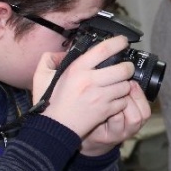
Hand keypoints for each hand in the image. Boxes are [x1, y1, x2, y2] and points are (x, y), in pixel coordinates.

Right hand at [32, 36, 146, 146]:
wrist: (55, 128)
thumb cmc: (49, 102)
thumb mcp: (42, 76)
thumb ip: (50, 59)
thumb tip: (62, 53)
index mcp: (77, 69)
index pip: (103, 50)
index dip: (117, 43)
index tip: (123, 41)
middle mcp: (90, 81)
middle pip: (122, 69)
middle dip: (128, 67)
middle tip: (126, 68)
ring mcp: (100, 97)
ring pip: (125, 86)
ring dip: (125, 85)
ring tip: (119, 85)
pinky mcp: (105, 111)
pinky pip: (123, 101)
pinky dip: (122, 100)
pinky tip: (115, 100)